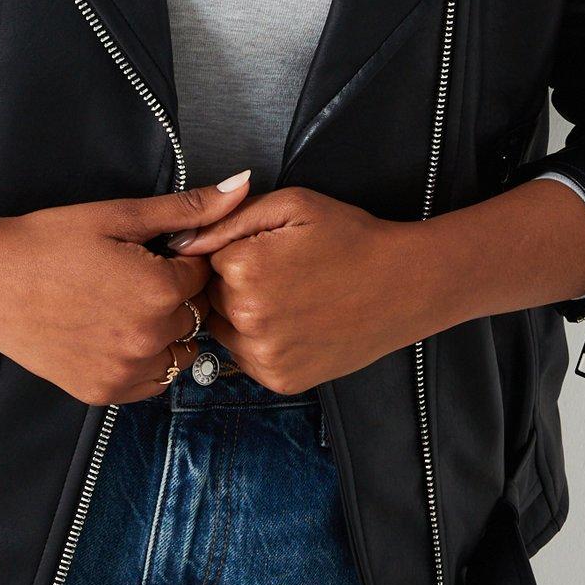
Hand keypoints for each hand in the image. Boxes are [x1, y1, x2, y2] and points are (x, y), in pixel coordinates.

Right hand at [0, 173, 252, 404]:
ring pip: (179, 352)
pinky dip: (145, 360)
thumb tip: (242, 186)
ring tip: (123, 304)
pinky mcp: (104, 392)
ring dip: (165, 331)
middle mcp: (149, 338)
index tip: (150, 253)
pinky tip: (114, 332)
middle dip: (175, 294)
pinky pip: (151, 382)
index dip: (181, 259)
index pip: (204, 275)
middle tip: (132, 277)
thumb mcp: (118, 216)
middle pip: (193, 314)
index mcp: (159, 290)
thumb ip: (186, 208)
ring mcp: (126, 371)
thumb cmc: (47, 242)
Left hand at [168, 185, 454, 392]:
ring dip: (242, 314)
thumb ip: (228, 218)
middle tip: (282, 271)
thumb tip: (180, 241)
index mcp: (244, 268)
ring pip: (224, 328)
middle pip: (210, 295)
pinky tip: (295, 322)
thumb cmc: (350, 237)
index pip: (203, 257)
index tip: (267, 247)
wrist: (404, 285)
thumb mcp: (291, 204)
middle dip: (233, 282)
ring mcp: (264, 354)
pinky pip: (247, 357)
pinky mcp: (280, 379)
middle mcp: (247, 317)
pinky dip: (262, 341)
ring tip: (289, 296)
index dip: (233, 247)